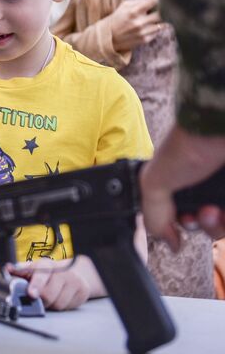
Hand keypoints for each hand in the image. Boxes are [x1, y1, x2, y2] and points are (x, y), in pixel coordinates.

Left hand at [9, 258, 94, 310]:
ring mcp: (74, 280)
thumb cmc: (46, 273)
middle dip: (39, 300)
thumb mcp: (31, 269)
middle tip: (36, 297)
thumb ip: (16, 271)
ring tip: (48, 296)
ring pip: (57, 303)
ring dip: (50, 304)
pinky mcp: (82, 291)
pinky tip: (59, 297)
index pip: (41, 274)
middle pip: (48, 294)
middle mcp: (61, 270)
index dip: (36, 285)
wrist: (72, 272)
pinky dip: (60, 306)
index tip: (31, 293)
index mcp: (45, 264)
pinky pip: (67, 307)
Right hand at [109, 0, 161, 51]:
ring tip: (153, 18)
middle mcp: (140, 22)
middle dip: (163, 10)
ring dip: (160, 20)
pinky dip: (155, 29)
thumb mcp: (124, 6)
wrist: (108, 38)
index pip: (155, 1)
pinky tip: (148, 27)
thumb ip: (139, 1)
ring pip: (163, 23)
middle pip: (163, 13)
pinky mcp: (145, 40)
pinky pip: (157, 32)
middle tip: (160, 9)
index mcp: (134, 12)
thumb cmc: (117, 19)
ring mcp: (143, 32)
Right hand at [140, 124, 224, 248]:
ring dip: (219, 226)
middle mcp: (205, 186)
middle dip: (204, 226)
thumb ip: (153, 216)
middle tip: (204, 214)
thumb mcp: (153, 182)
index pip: (182, 216)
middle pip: (208, 222)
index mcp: (180, 182)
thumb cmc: (187, 147)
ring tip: (217, 211)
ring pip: (224, 223)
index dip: (181, 225)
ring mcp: (222, 188)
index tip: (181, 223)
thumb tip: (168, 242)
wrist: (219, 130)